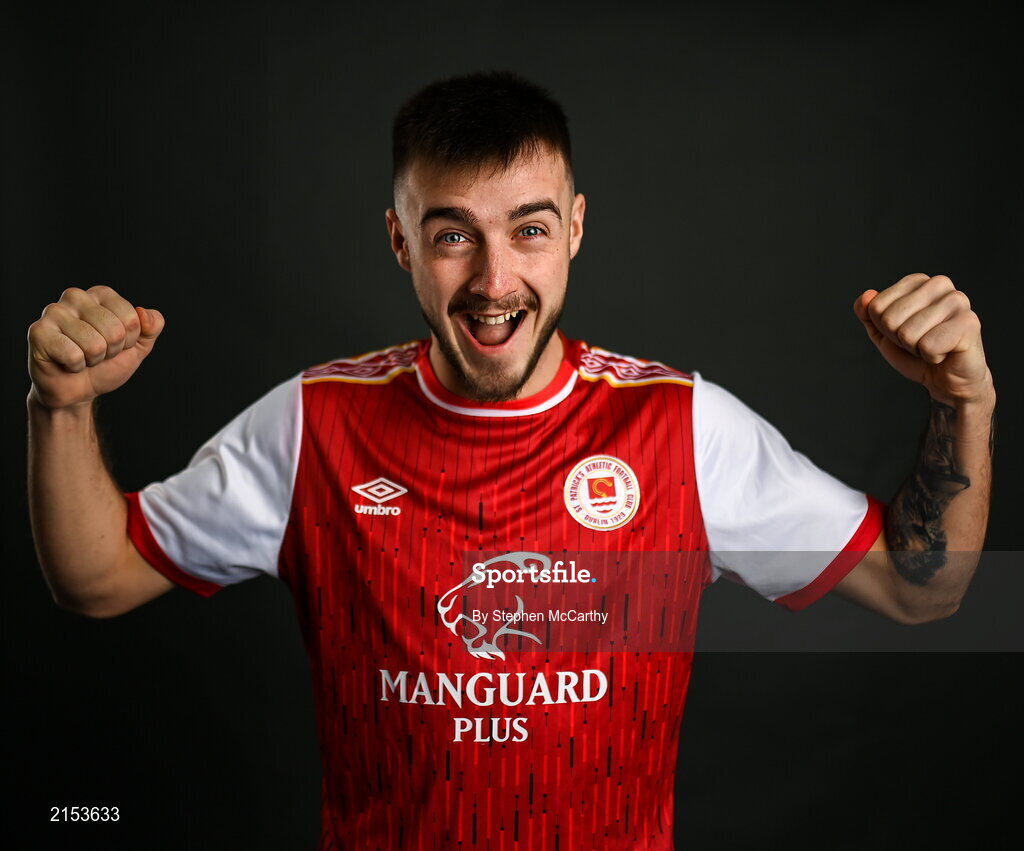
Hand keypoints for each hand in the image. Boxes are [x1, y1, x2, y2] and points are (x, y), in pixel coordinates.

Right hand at [27, 285, 164, 410]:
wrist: (78, 391)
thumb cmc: (105, 365)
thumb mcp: (138, 347)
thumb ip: (152, 327)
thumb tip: (145, 313)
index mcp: (101, 294)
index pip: (132, 318)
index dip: (129, 341)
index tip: (116, 345)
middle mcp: (76, 297)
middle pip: (115, 331)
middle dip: (111, 351)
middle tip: (96, 354)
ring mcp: (54, 312)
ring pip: (95, 344)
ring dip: (92, 360)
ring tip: (82, 358)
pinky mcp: (38, 332)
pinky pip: (73, 354)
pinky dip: (75, 366)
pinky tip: (66, 363)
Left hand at [854, 274, 991, 406]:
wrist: (946, 379)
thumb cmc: (915, 353)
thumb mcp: (882, 333)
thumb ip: (867, 314)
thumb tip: (866, 296)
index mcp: (917, 281)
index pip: (876, 307)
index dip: (885, 329)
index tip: (904, 332)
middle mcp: (939, 284)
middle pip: (890, 319)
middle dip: (900, 339)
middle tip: (920, 342)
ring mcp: (957, 301)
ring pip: (908, 334)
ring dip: (916, 349)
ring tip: (933, 346)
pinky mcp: (969, 322)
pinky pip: (928, 346)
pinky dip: (932, 357)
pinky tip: (946, 352)